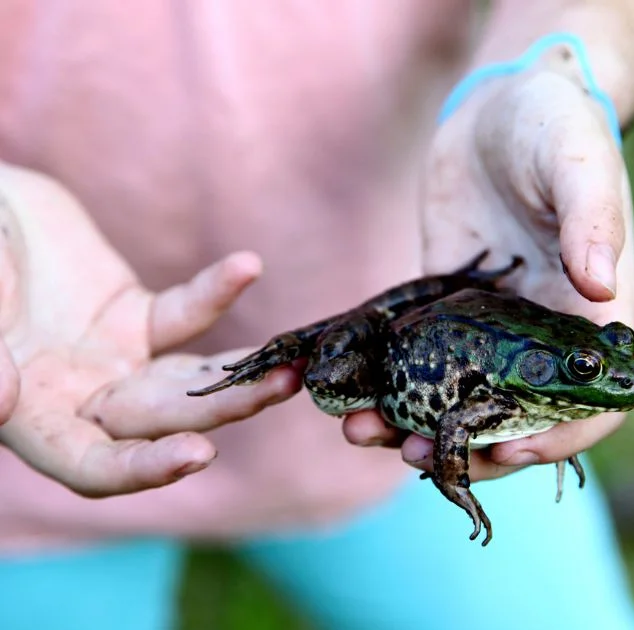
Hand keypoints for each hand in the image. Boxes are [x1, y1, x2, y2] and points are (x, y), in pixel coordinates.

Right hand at [0, 164, 299, 496]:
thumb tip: (3, 404)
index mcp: (32, 417)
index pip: (92, 466)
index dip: (143, 469)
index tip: (200, 455)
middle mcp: (81, 400)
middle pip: (160, 422)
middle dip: (221, 410)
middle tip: (280, 386)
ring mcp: (115, 360)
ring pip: (188, 381)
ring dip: (241, 374)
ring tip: (294, 362)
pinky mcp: (136, 317)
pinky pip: (184, 314)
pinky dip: (214, 293)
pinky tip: (247, 265)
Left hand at [344, 67, 633, 479]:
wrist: (501, 105)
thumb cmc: (557, 125)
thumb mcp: (579, 161)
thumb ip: (593, 219)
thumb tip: (600, 286)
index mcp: (594, 314)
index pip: (590, 404)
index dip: (556, 439)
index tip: (505, 453)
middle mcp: (547, 335)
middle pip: (517, 419)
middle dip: (467, 447)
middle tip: (413, 456)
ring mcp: (496, 327)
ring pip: (463, 398)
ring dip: (417, 424)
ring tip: (363, 432)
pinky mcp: (451, 307)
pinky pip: (424, 359)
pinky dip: (393, 383)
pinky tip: (353, 394)